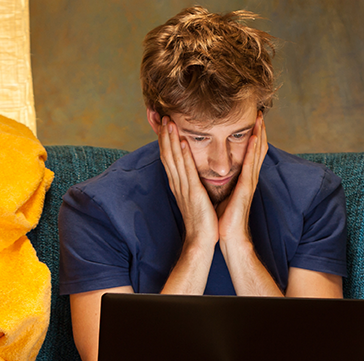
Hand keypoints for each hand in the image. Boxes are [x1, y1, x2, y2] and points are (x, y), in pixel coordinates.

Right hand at [157, 116, 218, 249]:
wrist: (201, 240)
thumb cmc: (201, 221)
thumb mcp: (194, 198)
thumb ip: (191, 185)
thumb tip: (191, 176)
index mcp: (178, 184)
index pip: (169, 158)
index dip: (165, 141)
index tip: (164, 125)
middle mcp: (177, 183)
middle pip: (167, 155)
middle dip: (164, 135)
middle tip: (162, 116)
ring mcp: (183, 187)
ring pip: (174, 158)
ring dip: (171, 139)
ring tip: (169, 122)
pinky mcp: (192, 191)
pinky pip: (187, 169)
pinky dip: (184, 154)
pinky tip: (182, 141)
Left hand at [217, 111, 267, 245]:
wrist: (229, 237)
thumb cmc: (225, 218)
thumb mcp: (224, 194)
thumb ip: (225, 181)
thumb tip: (216, 171)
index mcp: (243, 179)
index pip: (250, 152)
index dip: (253, 135)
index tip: (251, 119)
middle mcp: (249, 178)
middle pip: (257, 149)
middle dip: (259, 130)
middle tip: (259, 112)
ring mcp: (249, 182)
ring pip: (257, 153)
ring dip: (259, 135)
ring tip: (260, 118)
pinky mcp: (245, 188)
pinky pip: (250, 165)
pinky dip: (253, 150)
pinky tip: (254, 137)